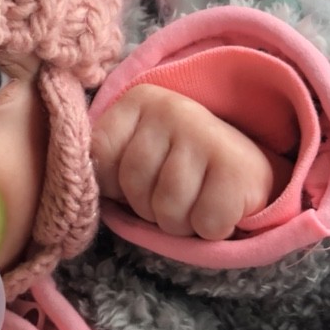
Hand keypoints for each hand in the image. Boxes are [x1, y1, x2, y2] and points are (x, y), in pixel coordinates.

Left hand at [92, 83, 274, 239]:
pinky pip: (205, 223)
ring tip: (195, 202)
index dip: (114, 185)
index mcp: (139, 100)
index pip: (101, 156)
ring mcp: (206, 134)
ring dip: (180, 223)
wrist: (248, 166)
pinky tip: (219, 207)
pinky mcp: (237, 168)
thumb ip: (106, 159)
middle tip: (173, 195)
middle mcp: (172, 108)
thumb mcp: (137, 150)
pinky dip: (210, 229)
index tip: (137, 180)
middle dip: (149, 208)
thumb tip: (80, 183)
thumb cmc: (179, 166)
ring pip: (167, 210)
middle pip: (134, 186)